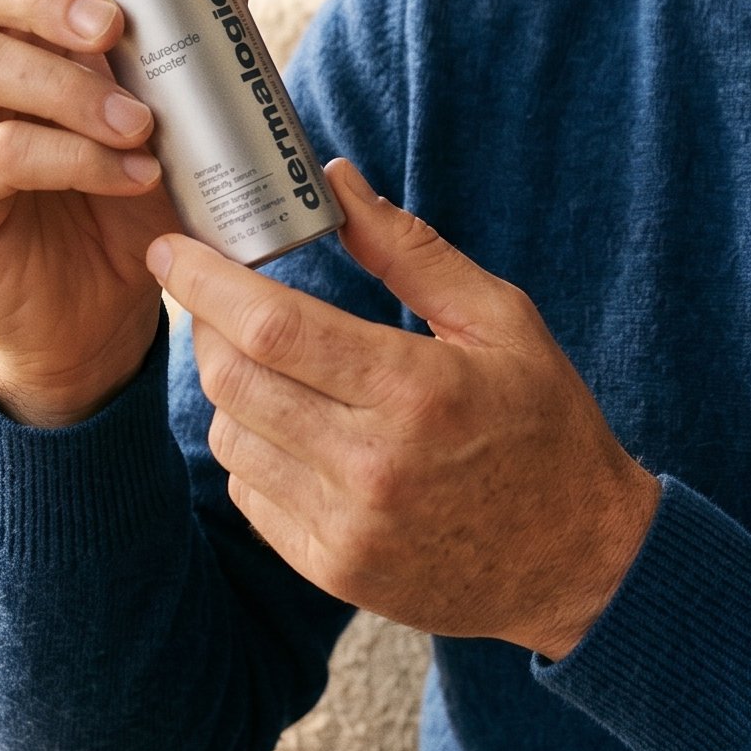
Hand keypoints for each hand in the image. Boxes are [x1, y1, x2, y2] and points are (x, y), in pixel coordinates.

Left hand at [150, 160, 661, 658]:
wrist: (577, 560)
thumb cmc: (544, 425)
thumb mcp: (500, 319)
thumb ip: (410, 251)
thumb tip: (336, 181)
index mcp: (415, 391)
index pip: (272, 328)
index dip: (207, 282)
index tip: (172, 250)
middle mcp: (371, 465)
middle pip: (233, 381)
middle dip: (205, 326)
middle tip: (215, 295)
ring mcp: (347, 527)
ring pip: (231, 437)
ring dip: (230, 387)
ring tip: (270, 362)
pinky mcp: (333, 569)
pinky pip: (250, 495)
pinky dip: (253, 447)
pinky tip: (294, 425)